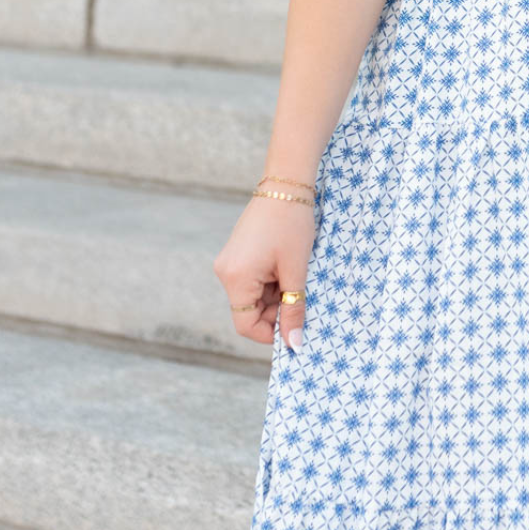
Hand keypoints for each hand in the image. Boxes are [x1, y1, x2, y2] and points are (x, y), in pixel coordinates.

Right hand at [213, 195, 315, 349]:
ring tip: (297, 275)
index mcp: (236, 278)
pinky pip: (253, 281)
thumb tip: (294, 344)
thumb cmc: (292, 225)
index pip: (246, 325)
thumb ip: (294, 308)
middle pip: (249, 311)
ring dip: (277, 295)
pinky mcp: (238, 255)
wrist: (285, 184)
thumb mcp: (296, 270)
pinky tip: (289, 267)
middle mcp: (226, 272)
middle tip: (302, 297)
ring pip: (254, 296)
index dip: (270, 333)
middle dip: (277, 311)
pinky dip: (272, 282)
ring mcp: (230, 262)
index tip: (295, 329)